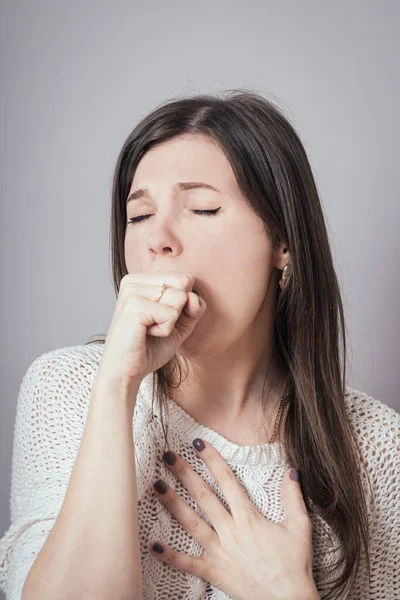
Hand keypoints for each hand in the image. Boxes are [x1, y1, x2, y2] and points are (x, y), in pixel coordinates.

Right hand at [93, 271, 205, 389]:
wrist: (125, 373)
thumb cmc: (148, 350)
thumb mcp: (179, 325)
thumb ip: (193, 307)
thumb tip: (193, 296)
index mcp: (141, 280)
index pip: (185, 278)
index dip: (183, 305)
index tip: (159, 319)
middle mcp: (134, 281)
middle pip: (184, 283)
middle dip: (178, 311)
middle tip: (154, 325)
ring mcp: (132, 291)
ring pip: (180, 297)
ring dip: (171, 322)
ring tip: (148, 330)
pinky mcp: (134, 306)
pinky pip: (171, 314)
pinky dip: (165, 331)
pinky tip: (145, 334)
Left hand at [150, 438, 318, 599]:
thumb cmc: (295, 565)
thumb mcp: (300, 527)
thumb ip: (293, 497)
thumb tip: (292, 470)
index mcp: (249, 518)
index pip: (227, 481)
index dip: (212, 460)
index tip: (198, 443)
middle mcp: (231, 531)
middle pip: (203, 496)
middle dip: (184, 474)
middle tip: (167, 456)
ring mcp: (220, 552)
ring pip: (191, 523)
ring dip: (172, 504)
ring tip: (156, 487)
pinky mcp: (215, 572)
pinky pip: (188, 563)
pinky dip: (170, 555)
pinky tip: (153, 545)